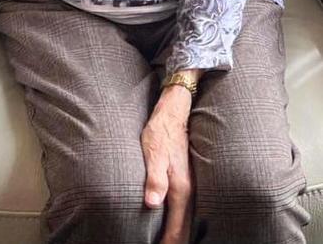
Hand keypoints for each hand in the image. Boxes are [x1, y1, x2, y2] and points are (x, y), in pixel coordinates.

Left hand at [141, 86, 192, 243]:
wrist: (175, 113)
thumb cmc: (161, 132)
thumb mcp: (153, 153)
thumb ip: (154, 179)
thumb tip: (152, 204)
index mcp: (181, 190)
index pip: (176, 230)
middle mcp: (190, 193)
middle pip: (185, 231)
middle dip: (173, 242)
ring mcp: (192, 188)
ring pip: (188, 222)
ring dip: (178, 234)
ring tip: (165, 240)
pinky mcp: (189, 182)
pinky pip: (187, 211)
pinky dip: (180, 223)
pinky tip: (172, 224)